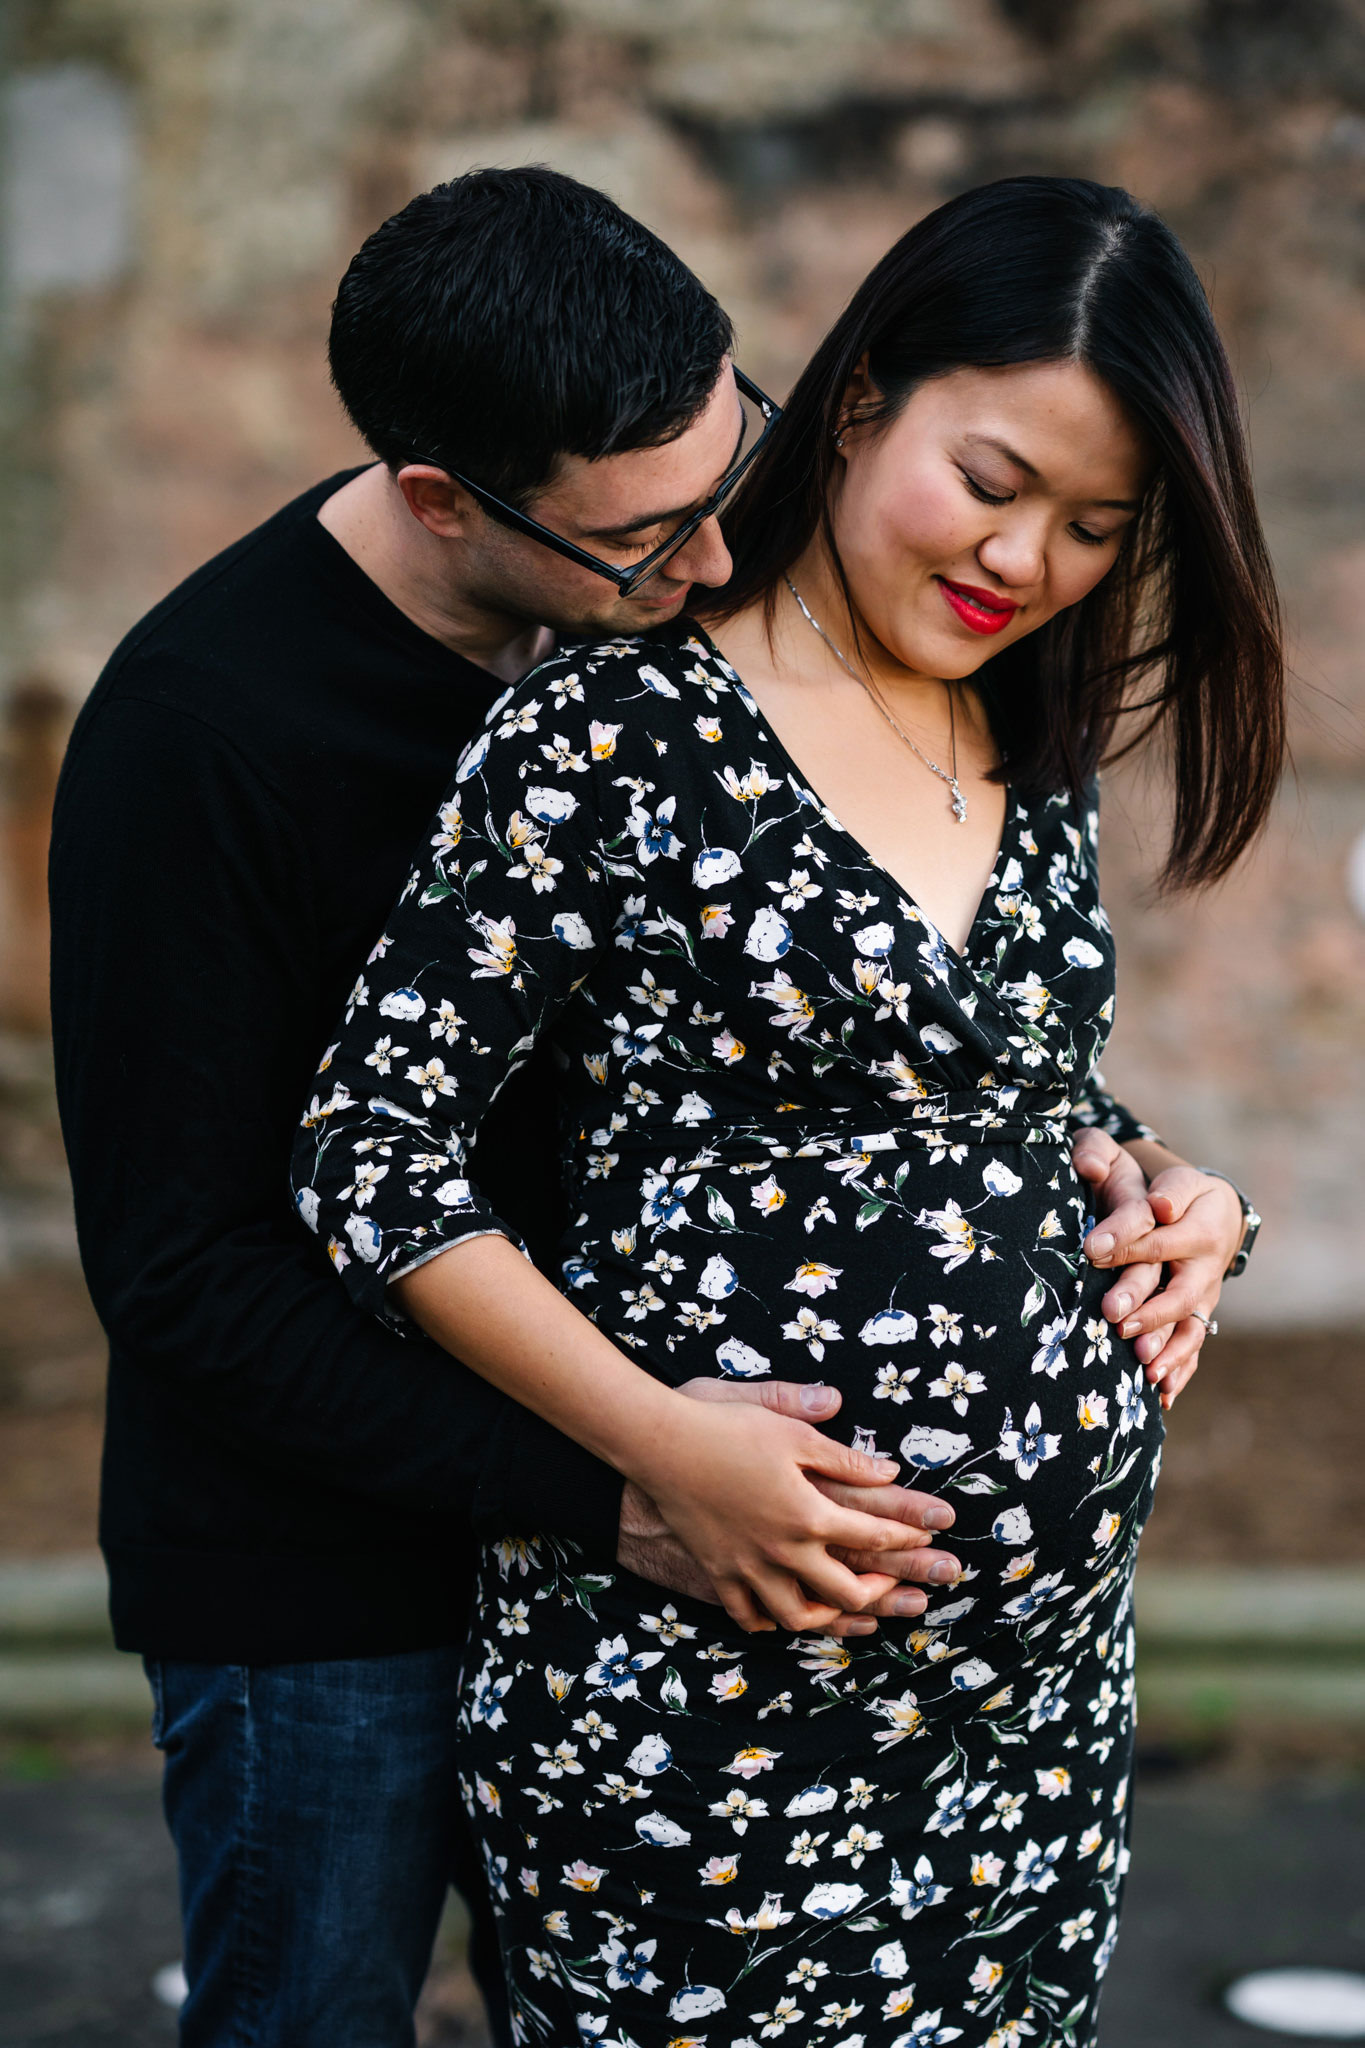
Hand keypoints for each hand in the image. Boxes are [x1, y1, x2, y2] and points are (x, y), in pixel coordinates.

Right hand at [616, 1379, 958, 1635]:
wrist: (659, 1445)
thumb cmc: (727, 1428)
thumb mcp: (790, 1431)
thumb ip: (843, 1456)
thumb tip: (889, 1470)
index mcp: (808, 1512)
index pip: (871, 1535)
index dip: (908, 1536)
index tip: (932, 1536)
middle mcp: (783, 1550)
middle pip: (845, 1591)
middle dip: (881, 1591)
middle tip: (899, 1584)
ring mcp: (749, 1568)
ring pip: (798, 1616)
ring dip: (831, 1619)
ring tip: (847, 1609)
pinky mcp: (719, 1573)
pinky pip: (749, 1615)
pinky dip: (770, 1621)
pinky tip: (782, 1616)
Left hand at [1073, 1131, 1244, 1410]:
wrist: (1209, 1209)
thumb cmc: (1165, 1185)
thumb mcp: (1142, 1163)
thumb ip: (1113, 1159)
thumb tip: (1112, 1175)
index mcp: (1194, 1218)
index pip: (1156, 1231)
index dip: (1125, 1239)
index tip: (1091, 1249)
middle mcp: (1203, 1260)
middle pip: (1177, 1285)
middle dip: (1146, 1304)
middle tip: (1112, 1316)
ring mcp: (1203, 1291)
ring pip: (1190, 1322)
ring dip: (1167, 1346)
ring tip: (1141, 1367)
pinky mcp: (1198, 1314)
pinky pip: (1193, 1346)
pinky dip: (1180, 1371)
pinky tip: (1162, 1395)